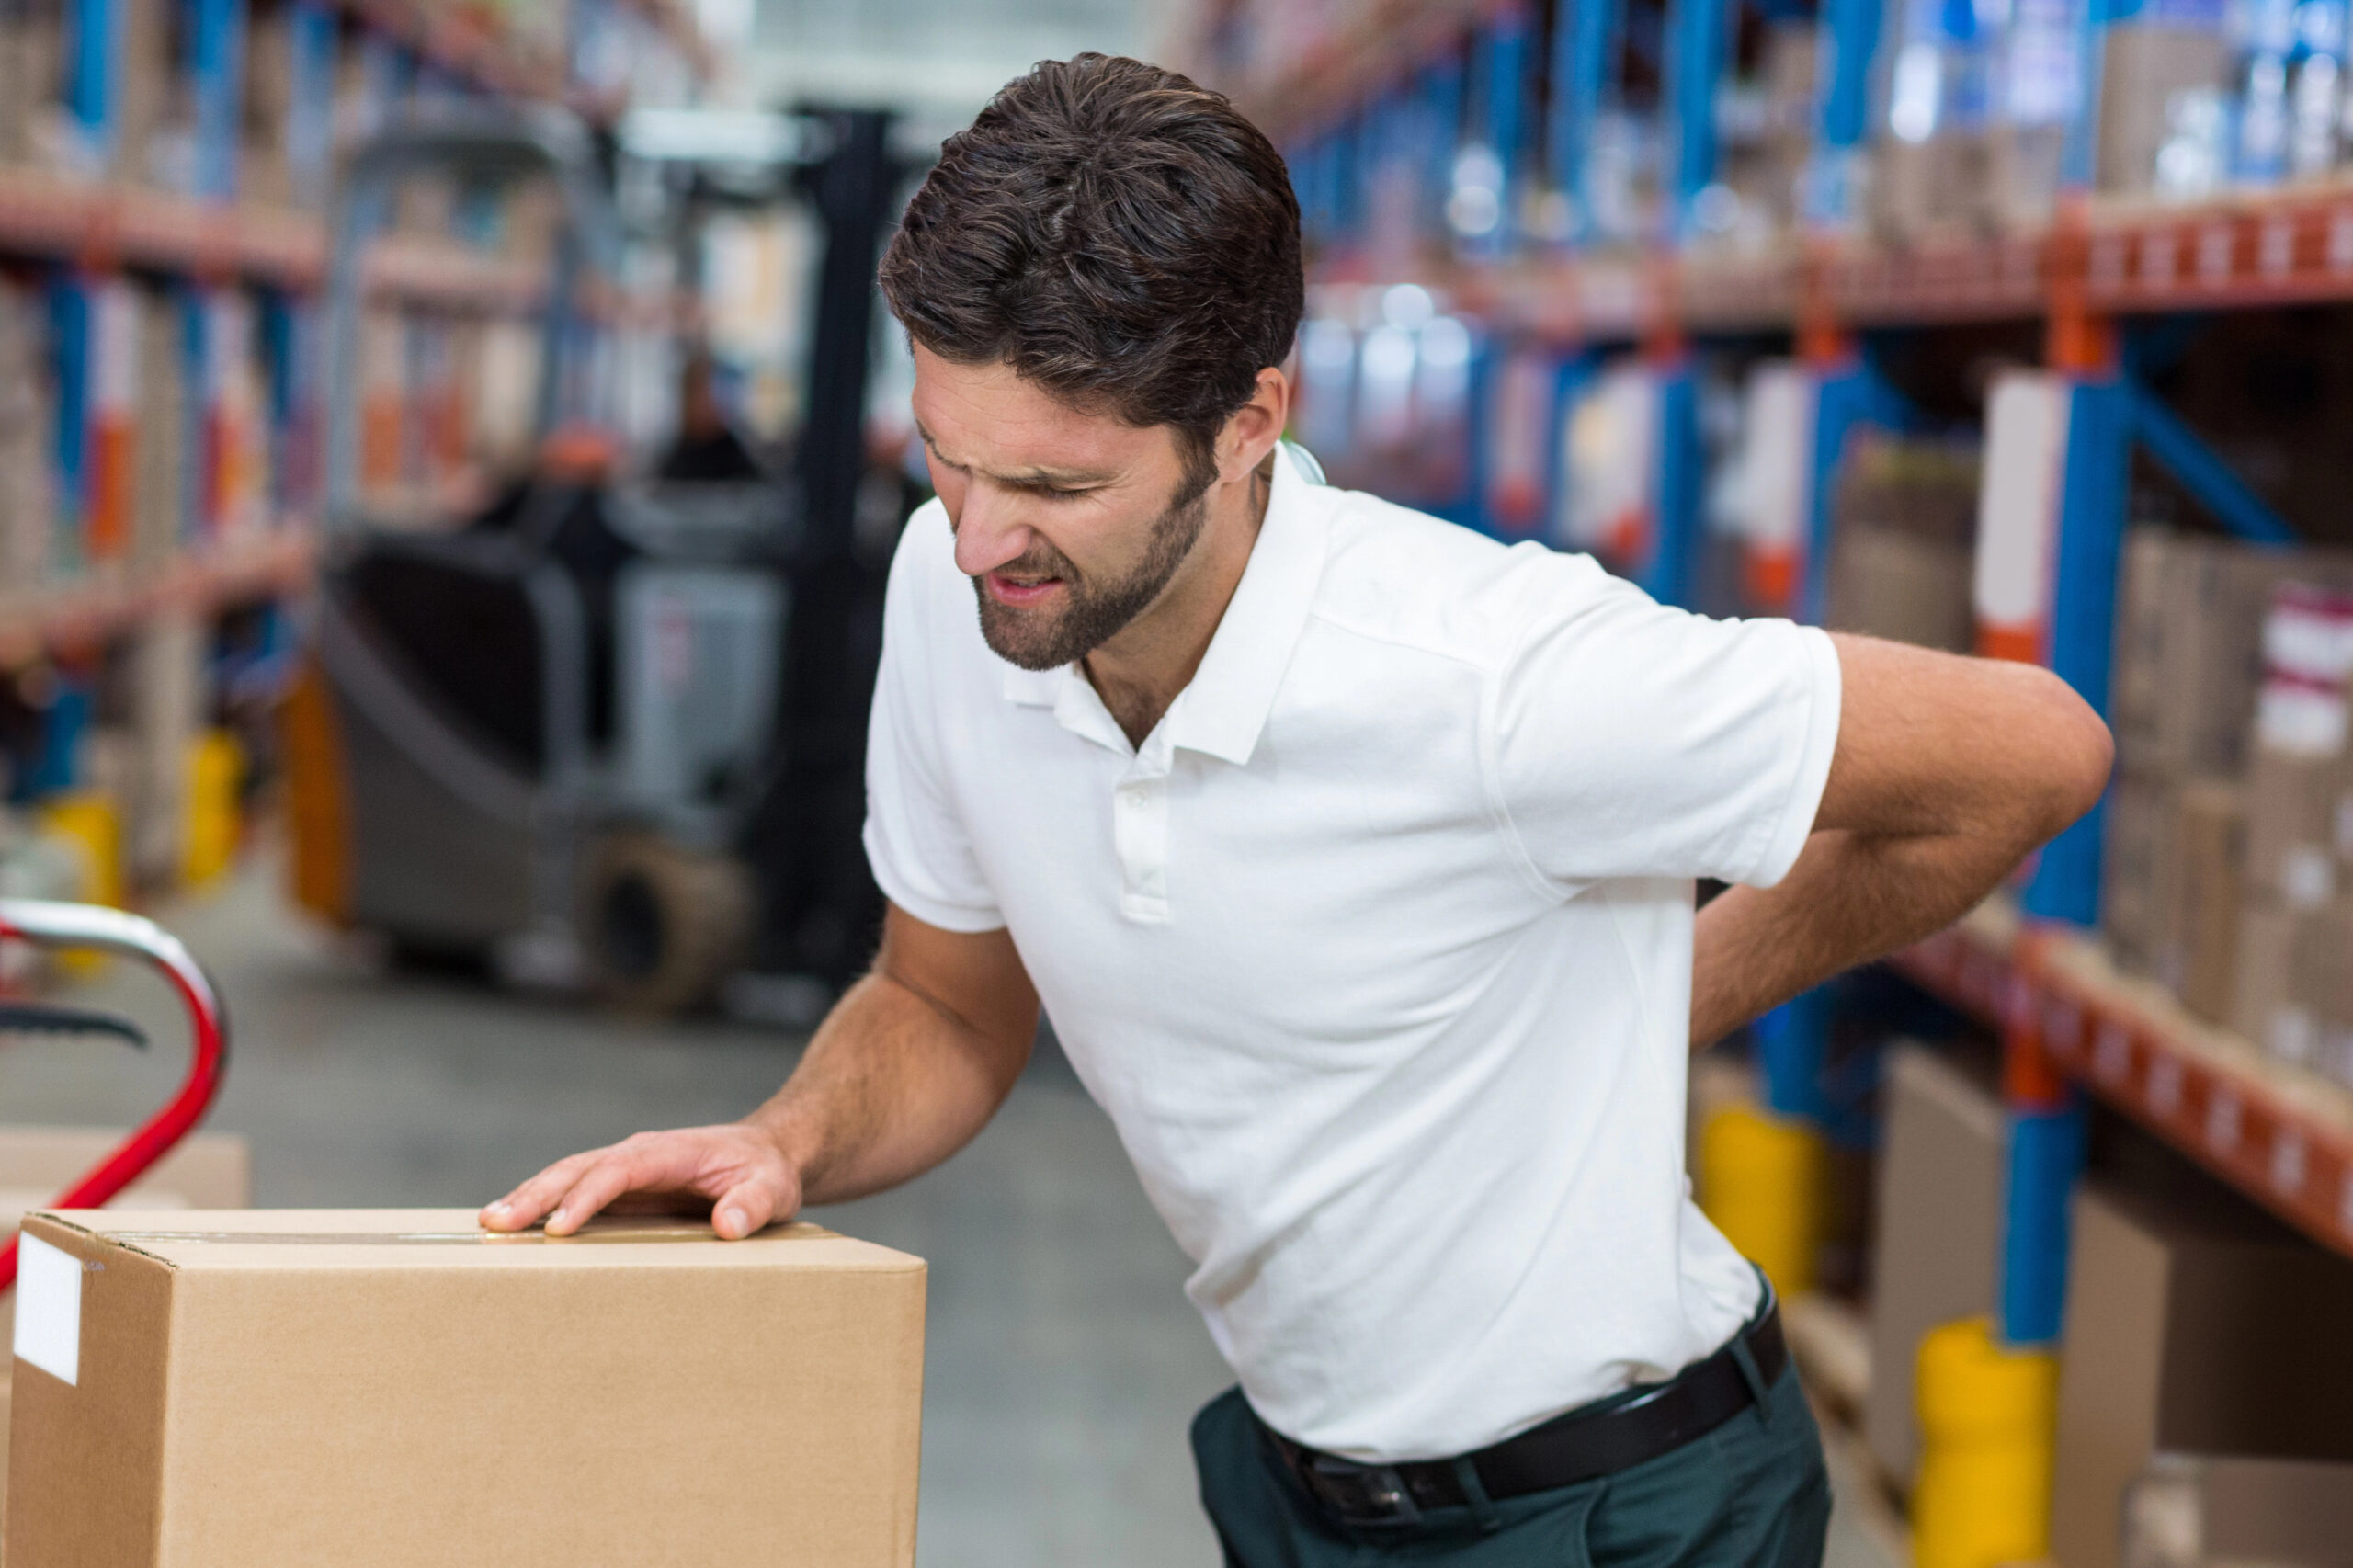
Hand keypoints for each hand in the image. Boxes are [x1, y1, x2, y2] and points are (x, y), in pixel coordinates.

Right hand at [479, 1123, 801, 1239]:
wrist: (768, 1155)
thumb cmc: (768, 1173)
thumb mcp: (773, 1189)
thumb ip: (753, 1204)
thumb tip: (728, 1225)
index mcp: (669, 1152)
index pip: (618, 1170)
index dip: (587, 1196)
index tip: (559, 1227)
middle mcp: (638, 1155)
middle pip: (577, 1169)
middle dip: (536, 1195)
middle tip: (496, 1224)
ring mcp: (626, 1170)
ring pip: (567, 1178)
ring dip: (529, 1199)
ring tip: (490, 1227)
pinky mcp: (622, 1189)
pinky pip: (575, 1194)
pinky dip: (543, 1207)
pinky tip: (515, 1229)